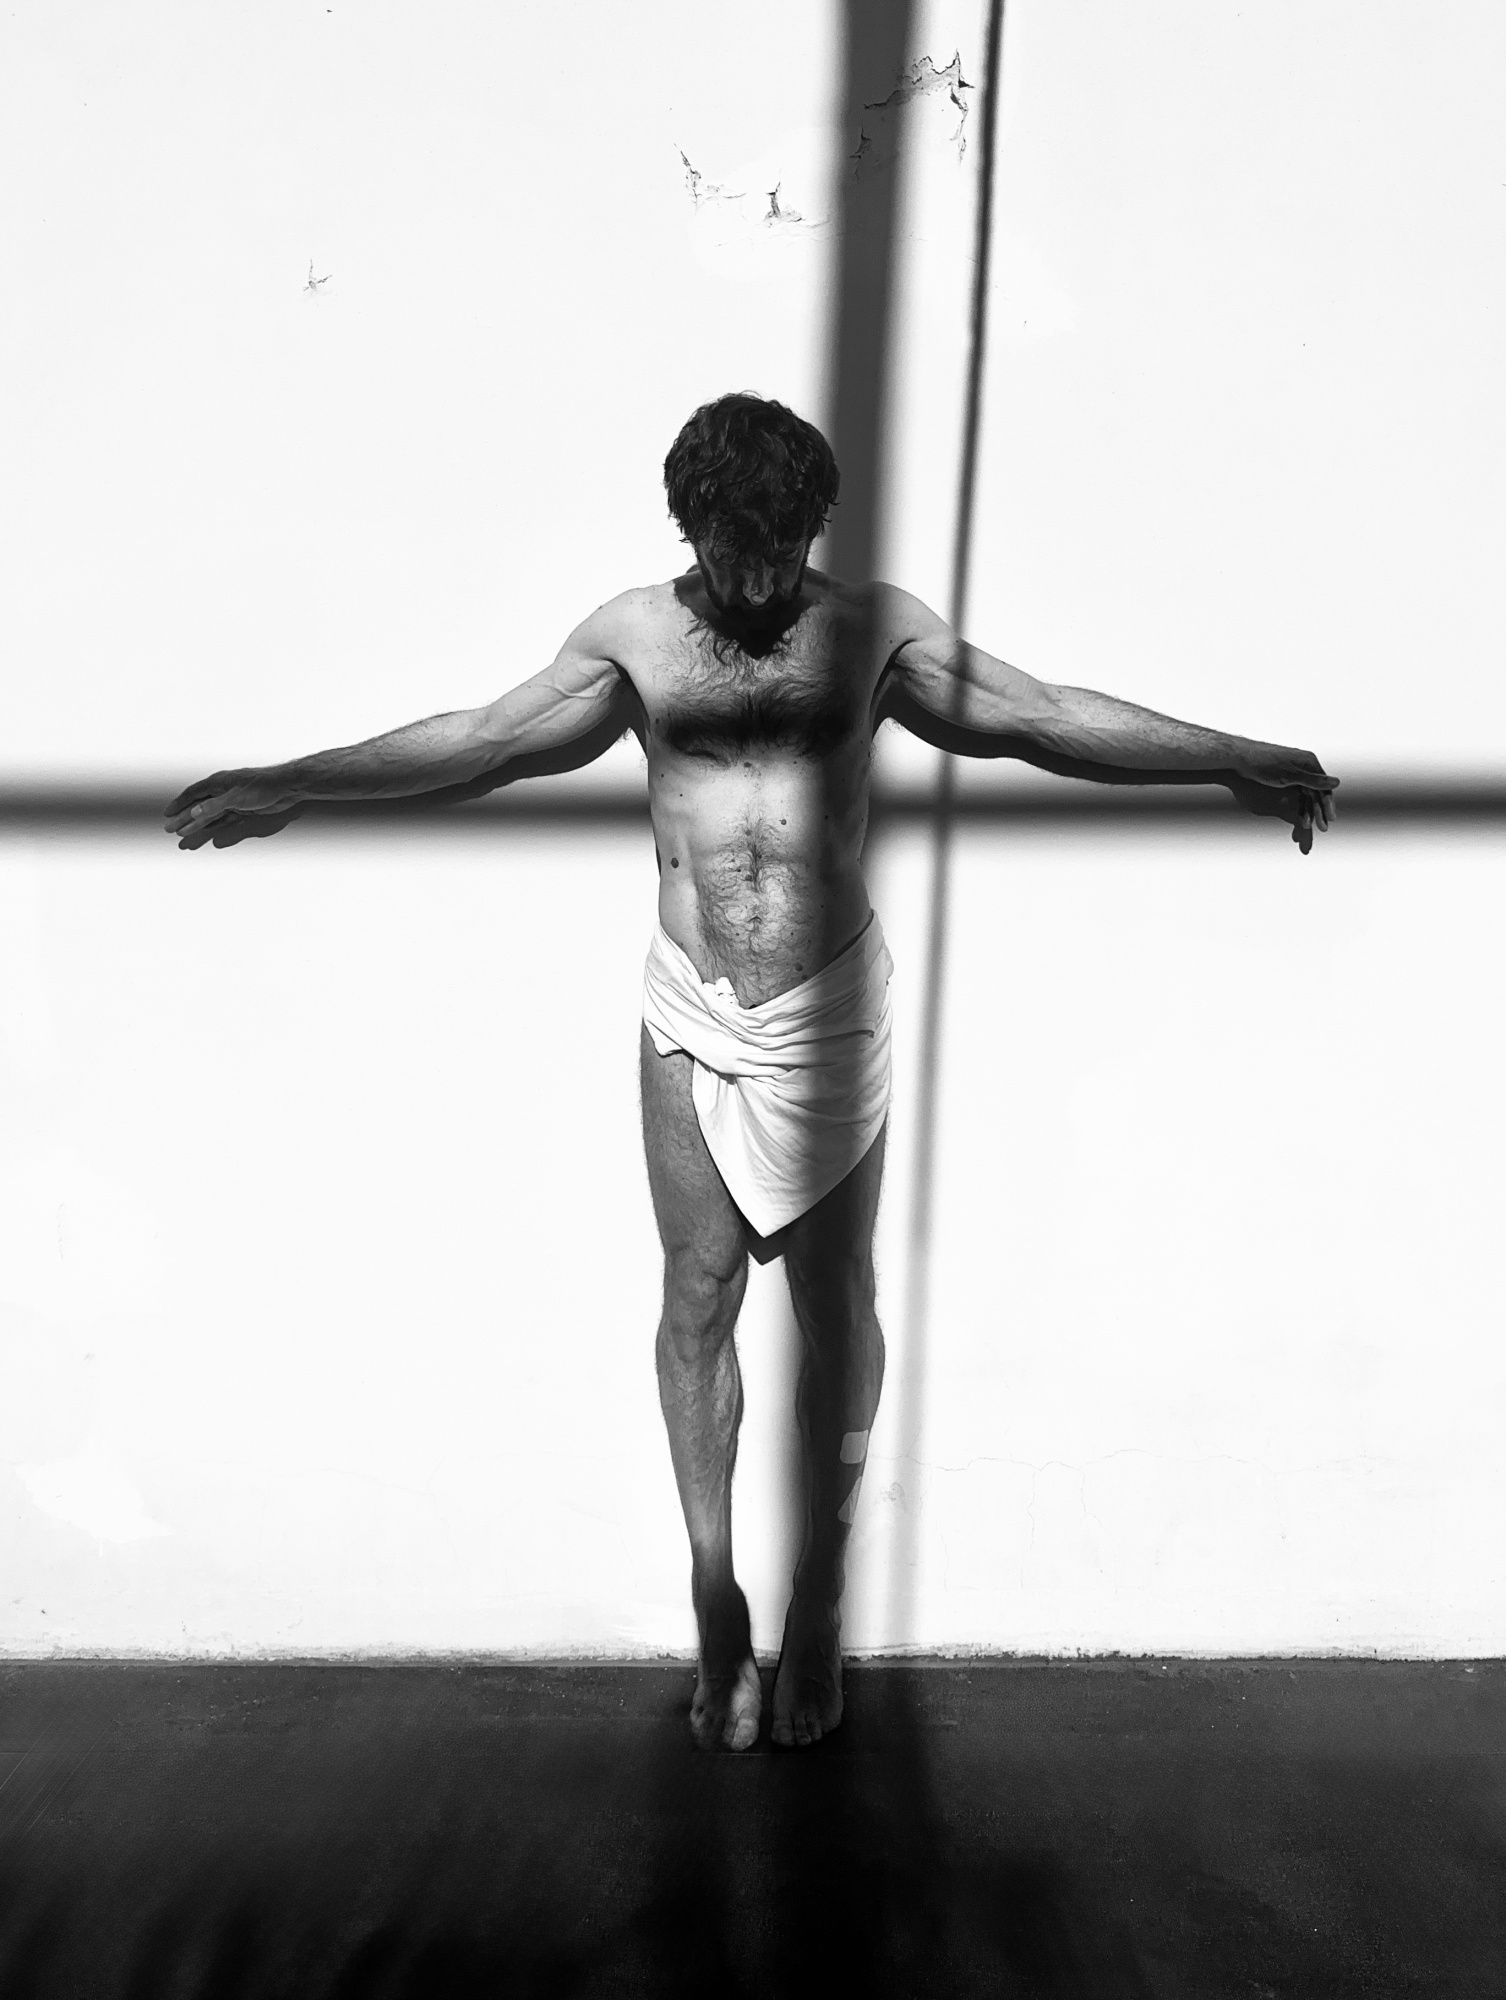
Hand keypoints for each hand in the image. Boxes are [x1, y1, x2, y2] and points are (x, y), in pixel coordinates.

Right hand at [163, 768, 302, 850]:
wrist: (288, 787)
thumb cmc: (262, 787)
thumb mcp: (236, 798)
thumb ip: (215, 806)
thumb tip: (194, 813)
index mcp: (218, 782)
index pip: (193, 793)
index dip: (179, 804)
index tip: (166, 814)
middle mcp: (223, 790)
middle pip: (198, 806)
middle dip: (183, 819)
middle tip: (169, 830)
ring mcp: (233, 800)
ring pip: (210, 815)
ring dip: (197, 826)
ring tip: (183, 837)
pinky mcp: (244, 809)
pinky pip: (224, 820)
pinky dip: (214, 828)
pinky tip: (207, 836)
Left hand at [1232, 746, 1337, 855]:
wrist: (1239, 757)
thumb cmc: (1264, 765)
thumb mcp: (1290, 776)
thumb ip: (1313, 781)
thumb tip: (1336, 782)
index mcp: (1309, 763)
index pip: (1324, 787)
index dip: (1327, 805)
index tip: (1330, 820)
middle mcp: (1304, 765)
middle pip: (1316, 791)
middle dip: (1318, 811)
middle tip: (1321, 829)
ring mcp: (1294, 770)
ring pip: (1306, 793)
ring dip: (1307, 810)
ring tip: (1305, 827)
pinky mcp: (1283, 775)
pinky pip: (1296, 792)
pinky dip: (1297, 805)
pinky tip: (1297, 817)